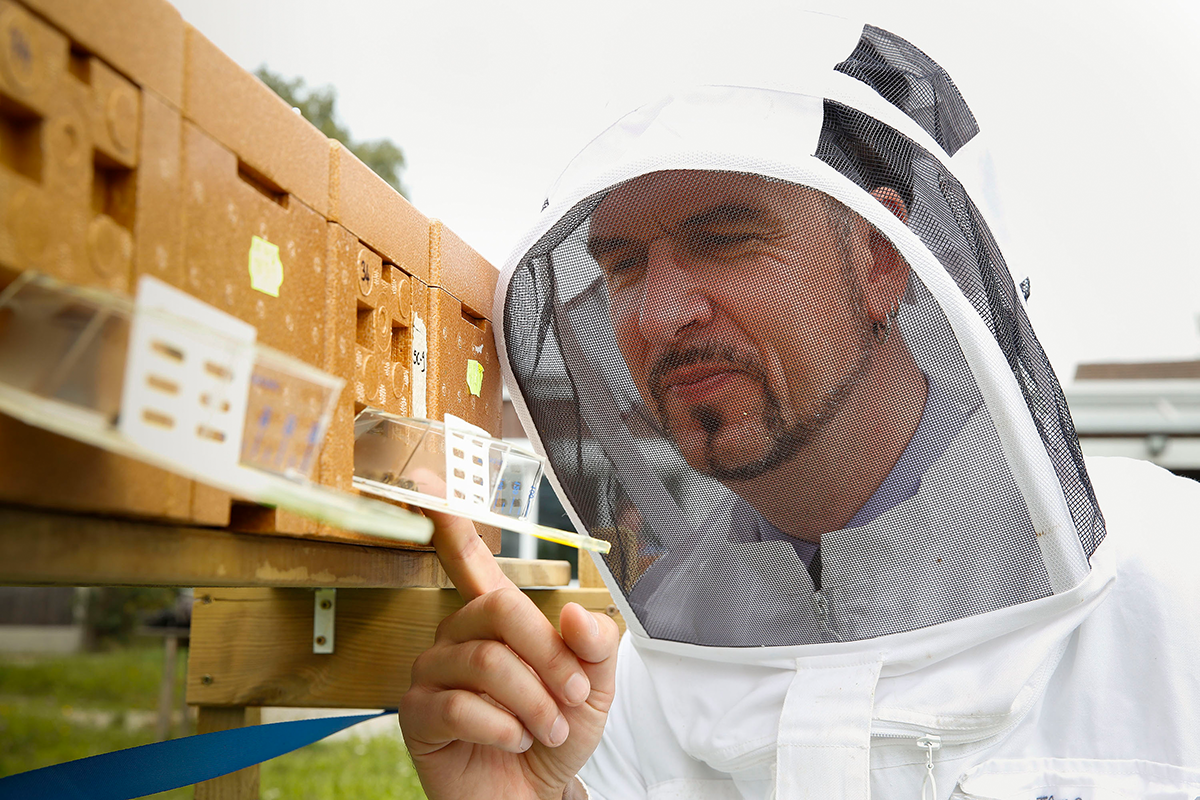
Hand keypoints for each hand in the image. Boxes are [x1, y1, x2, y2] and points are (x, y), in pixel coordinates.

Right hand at [399, 510, 619, 799]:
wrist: (533, 798)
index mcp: (495, 617)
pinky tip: (512, 741)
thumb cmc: (555, 735)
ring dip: (533, 702)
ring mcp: (432, 672)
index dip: (448, 520)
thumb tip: (576, 614)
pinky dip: (503, 728)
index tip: (427, 480)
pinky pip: (460, 705)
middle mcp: (456, 634)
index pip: (468, 557)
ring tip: (546, 729)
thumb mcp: (592, 688)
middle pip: (500, 609)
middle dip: (549, 657)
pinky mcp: (418, 715)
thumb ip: (596, 647)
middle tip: (573, 697)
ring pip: (487, 662)